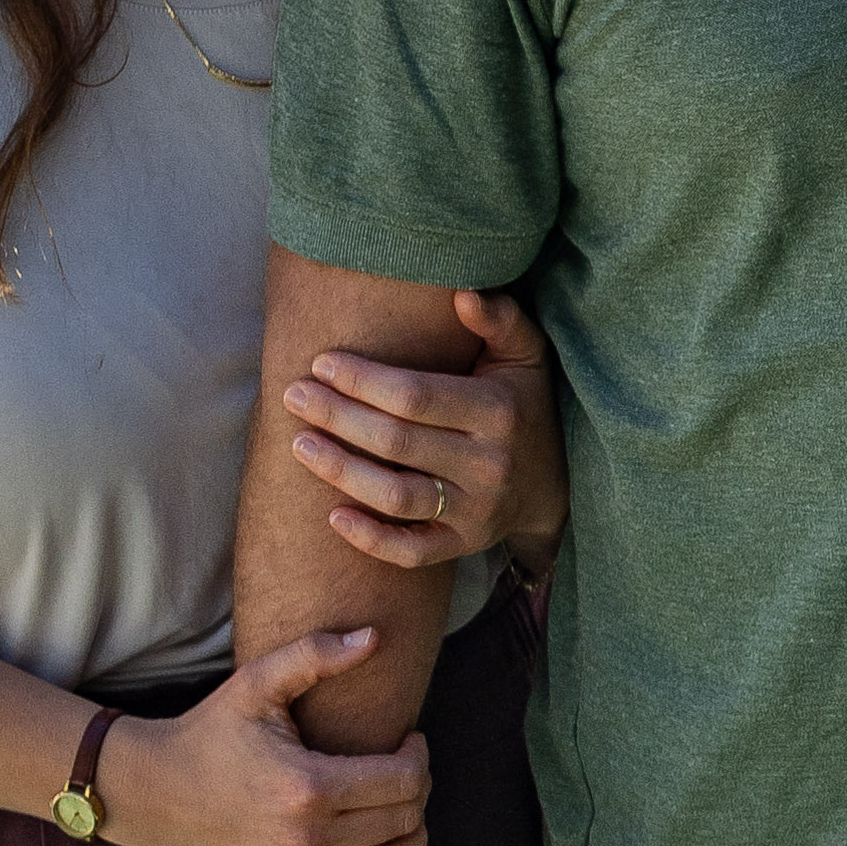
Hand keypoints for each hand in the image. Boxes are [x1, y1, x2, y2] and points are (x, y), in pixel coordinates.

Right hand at [106, 627, 433, 845]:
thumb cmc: (207, 734)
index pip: (405, 780)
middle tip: (400, 770)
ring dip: (413, 839)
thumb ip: (315, 656)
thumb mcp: (255, 685)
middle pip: (404, 820)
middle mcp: (306, 841)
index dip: (419, 756)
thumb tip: (376, 635)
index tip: (407, 740)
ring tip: (400, 812)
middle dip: (417, 790)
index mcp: (308, 787)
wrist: (150, 794)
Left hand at [282, 288, 561, 566]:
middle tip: (292, 395)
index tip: (321, 362)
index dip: (362, 380)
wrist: (554, 483)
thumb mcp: (524, 357)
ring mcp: (477, 510)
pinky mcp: (464, 544)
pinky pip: (412, 552)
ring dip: (340, 471)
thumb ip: (500, 320)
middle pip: (395, 442)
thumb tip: (462, 293)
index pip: (416, 396)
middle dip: (337, 417)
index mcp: (498, 412)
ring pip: (395, 496)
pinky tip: (332, 516)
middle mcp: (490, 464)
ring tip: (298, 445)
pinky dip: (370, 539)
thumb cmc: (523, 405)